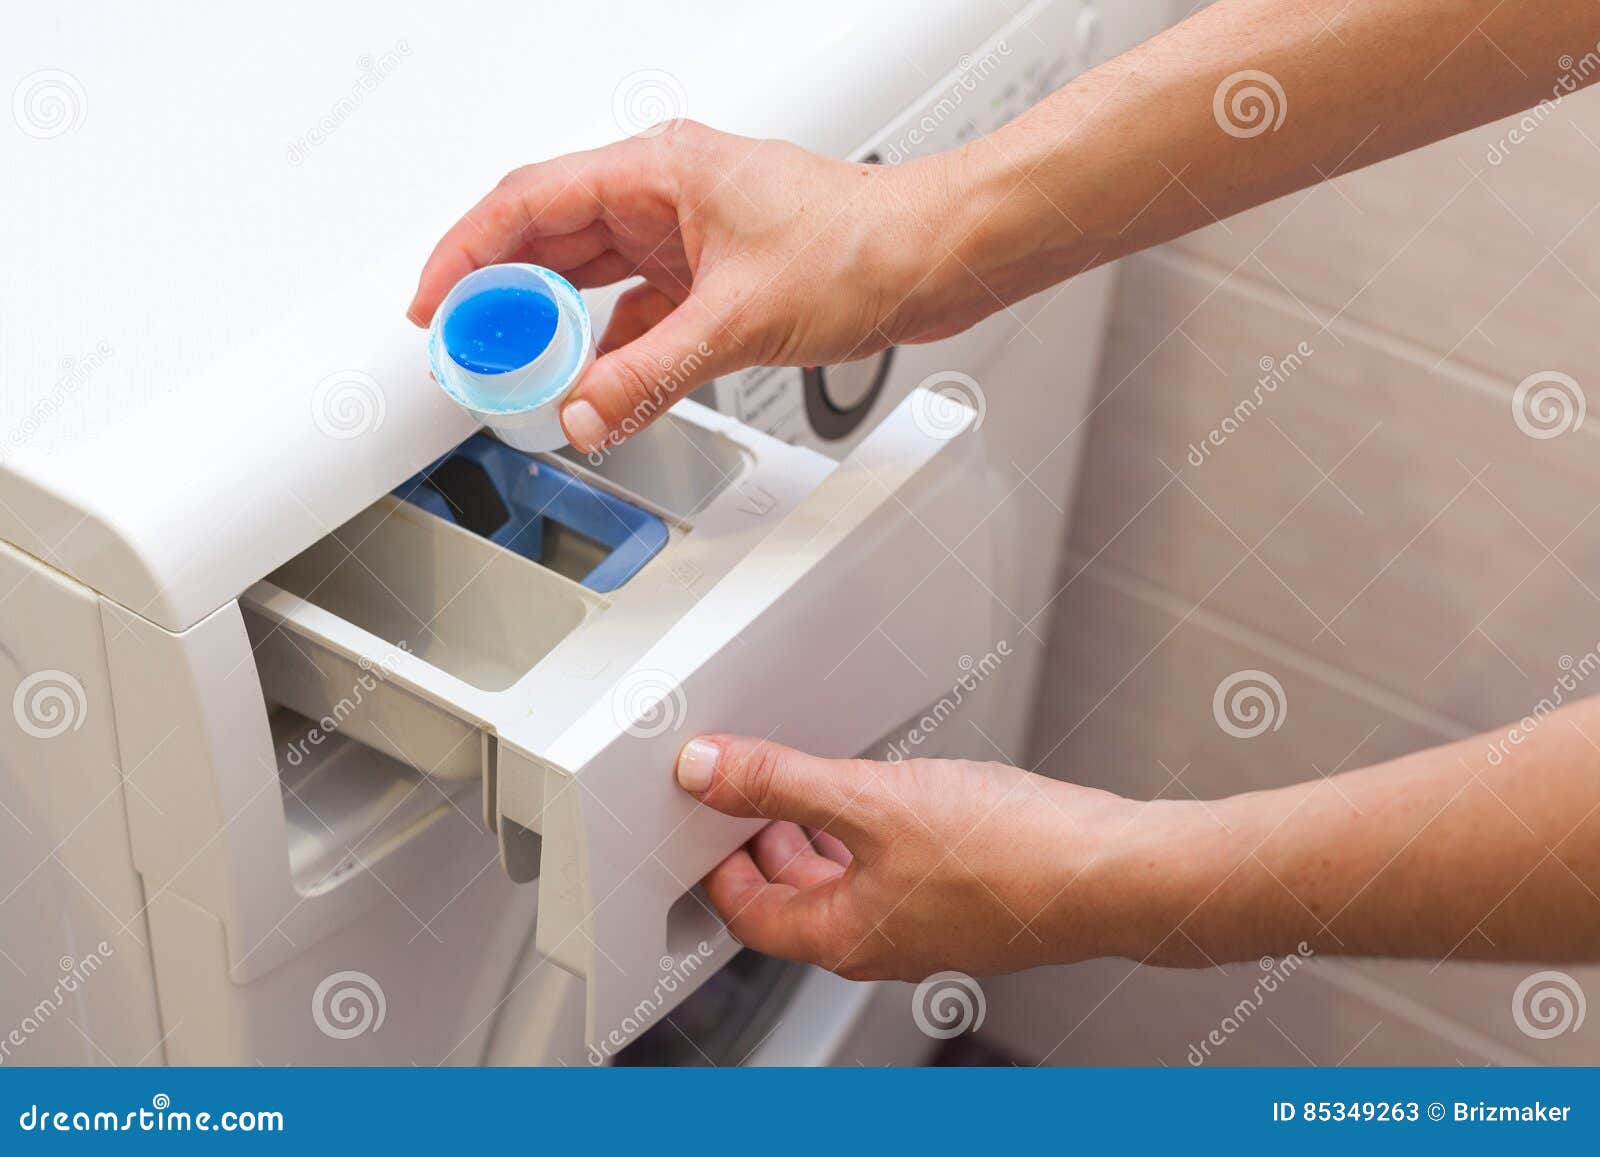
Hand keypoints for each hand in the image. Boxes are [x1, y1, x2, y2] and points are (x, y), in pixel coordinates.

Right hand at [407, 122, 991, 452]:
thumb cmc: (863, 246)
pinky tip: (594, 382)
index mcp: (659, 171)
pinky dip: (612, 347)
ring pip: (594, 276)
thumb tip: (584, 412)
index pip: (529, 202)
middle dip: (503, 294)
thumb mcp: (739, 320)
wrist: (934, 258)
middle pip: (551, 238)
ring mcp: (688, 235)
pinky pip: (638, 310)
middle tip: (466, 348)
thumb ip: (651, 375)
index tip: (433, 303)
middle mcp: (666, 195)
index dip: (467, 252)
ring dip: (557, 323)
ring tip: (518, 369)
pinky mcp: (712, 275)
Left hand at [673, 734, 1157, 980]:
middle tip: (751, 798)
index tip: (708, 816)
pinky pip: (895, 880)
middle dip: (766, 846)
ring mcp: (927, 931)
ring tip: (811, 793)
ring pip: (847, 891)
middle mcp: (881, 945)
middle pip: (795, 903)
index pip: (748, 912)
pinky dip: (871, 843)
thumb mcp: (870, 800)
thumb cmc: (1007, 853)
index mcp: (842, 935)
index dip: (718, 862)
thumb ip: (782, 781)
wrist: (1110, 872)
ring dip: (818, 842)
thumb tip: (708, 771)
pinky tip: (892, 803)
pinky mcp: (966, 909)